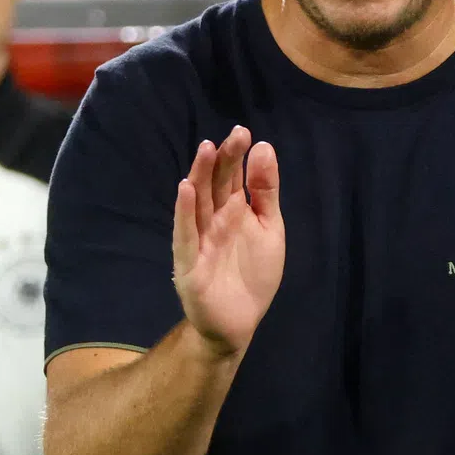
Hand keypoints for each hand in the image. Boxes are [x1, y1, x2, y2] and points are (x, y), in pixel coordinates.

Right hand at [172, 126, 284, 356]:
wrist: (240, 322)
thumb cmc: (253, 273)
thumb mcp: (270, 228)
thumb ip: (265, 191)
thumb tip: (264, 147)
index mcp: (232, 211)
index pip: (231, 177)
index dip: (236, 155)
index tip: (244, 132)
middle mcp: (212, 221)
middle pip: (215, 185)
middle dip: (223, 160)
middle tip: (234, 135)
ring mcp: (198, 241)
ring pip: (198, 204)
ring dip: (200, 176)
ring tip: (206, 150)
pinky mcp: (189, 264)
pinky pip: (185, 235)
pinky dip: (185, 213)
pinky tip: (185, 190)